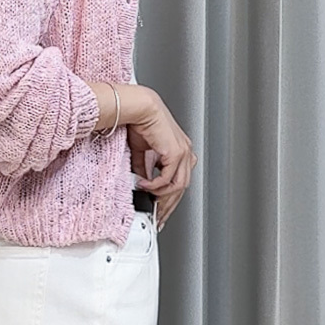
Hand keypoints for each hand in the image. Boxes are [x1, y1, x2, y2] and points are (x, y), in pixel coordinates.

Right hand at [125, 93, 196, 226]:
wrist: (139, 108)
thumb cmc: (139, 123)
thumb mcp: (141, 152)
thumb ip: (144, 169)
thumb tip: (141, 183)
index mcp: (179, 151)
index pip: (179, 180)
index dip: (170, 198)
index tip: (160, 210)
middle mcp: (185, 152)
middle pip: (181, 188)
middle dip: (167, 205)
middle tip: (156, 216)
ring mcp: (184, 153)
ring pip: (178, 186)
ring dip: (162, 197)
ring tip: (148, 200)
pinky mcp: (177, 153)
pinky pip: (168, 179)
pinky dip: (155, 186)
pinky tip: (144, 185)